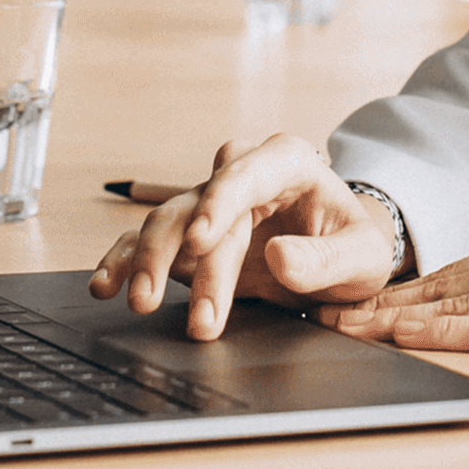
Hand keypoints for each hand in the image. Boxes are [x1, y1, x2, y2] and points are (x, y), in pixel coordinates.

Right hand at [91, 132, 401, 339]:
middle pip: (199, 208)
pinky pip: (148, 240)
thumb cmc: (353, 243)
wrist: (341, 250)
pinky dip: (124, 260)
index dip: (219, 205)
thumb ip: (327, 259)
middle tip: (176, 306)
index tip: (203, 242)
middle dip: (181, 256)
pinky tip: (105, 284)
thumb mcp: (363, 255)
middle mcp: (241, 175)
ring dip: (147, 262)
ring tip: (138, 302)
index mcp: (288, 163)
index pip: (246, 175)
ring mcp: (211, 203)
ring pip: (166, 222)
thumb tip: (280, 257)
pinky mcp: (191, 234)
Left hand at [326, 222, 468, 458]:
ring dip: (393, 323)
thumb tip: (441, 323)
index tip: (346, 310)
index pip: (451, 274)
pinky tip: (401, 338)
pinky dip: (439, 335)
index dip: (394, 295)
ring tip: (345, 334)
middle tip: (325, 321)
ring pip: (457, 306)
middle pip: (445, 286)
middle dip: (380, 308)